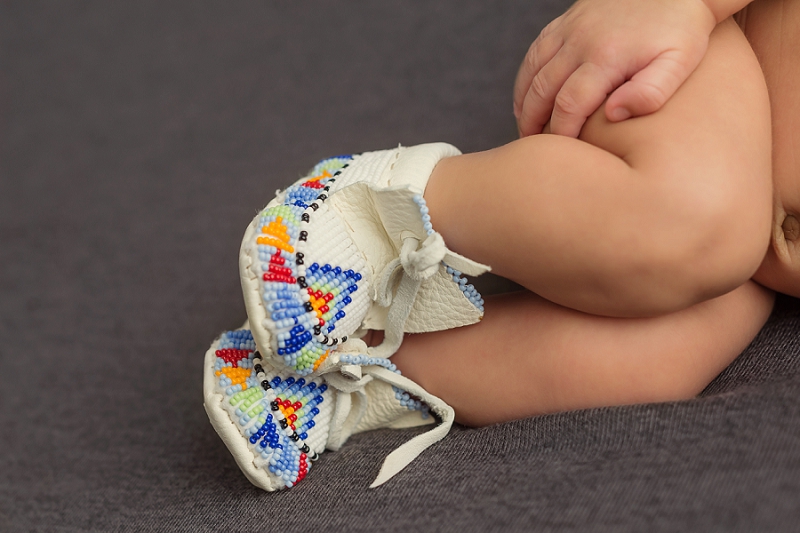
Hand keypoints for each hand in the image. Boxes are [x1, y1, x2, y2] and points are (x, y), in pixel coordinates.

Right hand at [513, 0, 716, 137]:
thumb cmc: (682, 29)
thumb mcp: (679, 62)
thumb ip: (650, 92)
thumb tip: (614, 115)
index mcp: (606, 57)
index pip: (569, 106)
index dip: (561, 134)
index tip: (564, 154)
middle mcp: (580, 41)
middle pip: (541, 91)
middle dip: (533, 124)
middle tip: (536, 149)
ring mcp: (570, 29)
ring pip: (532, 72)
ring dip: (524, 104)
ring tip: (527, 129)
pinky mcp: (567, 21)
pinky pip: (535, 52)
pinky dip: (525, 79)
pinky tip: (526, 99)